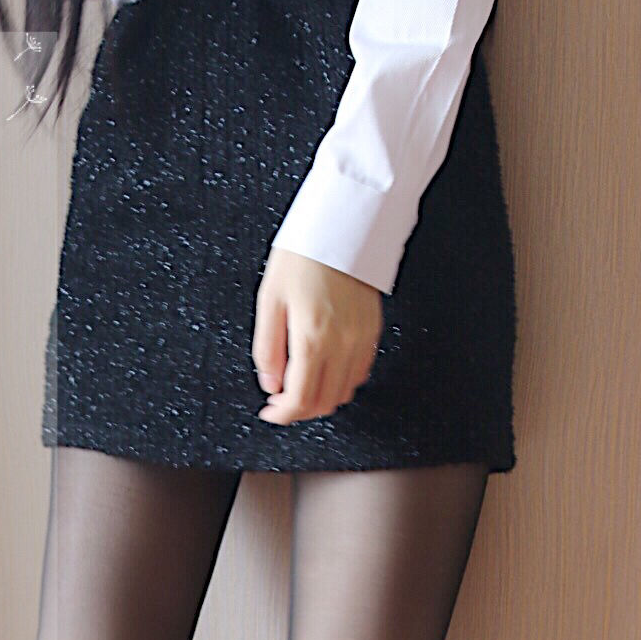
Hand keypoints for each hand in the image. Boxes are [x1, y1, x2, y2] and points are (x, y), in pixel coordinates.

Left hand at [251, 246, 383, 424]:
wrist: (341, 225)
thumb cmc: (303, 255)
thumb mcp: (270, 300)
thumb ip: (267, 349)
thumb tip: (270, 384)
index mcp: (312, 338)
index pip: (300, 400)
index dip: (282, 414)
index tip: (270, 412)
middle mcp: (342, 344)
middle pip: (324, 403)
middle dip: (299, 410)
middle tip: (281, 399)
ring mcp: (362, 339)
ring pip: (345, 392)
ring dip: (320, 397)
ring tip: (299, 383)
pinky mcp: (373, 330)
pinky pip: (360, 372)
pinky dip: (341, 381)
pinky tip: (323, 367)